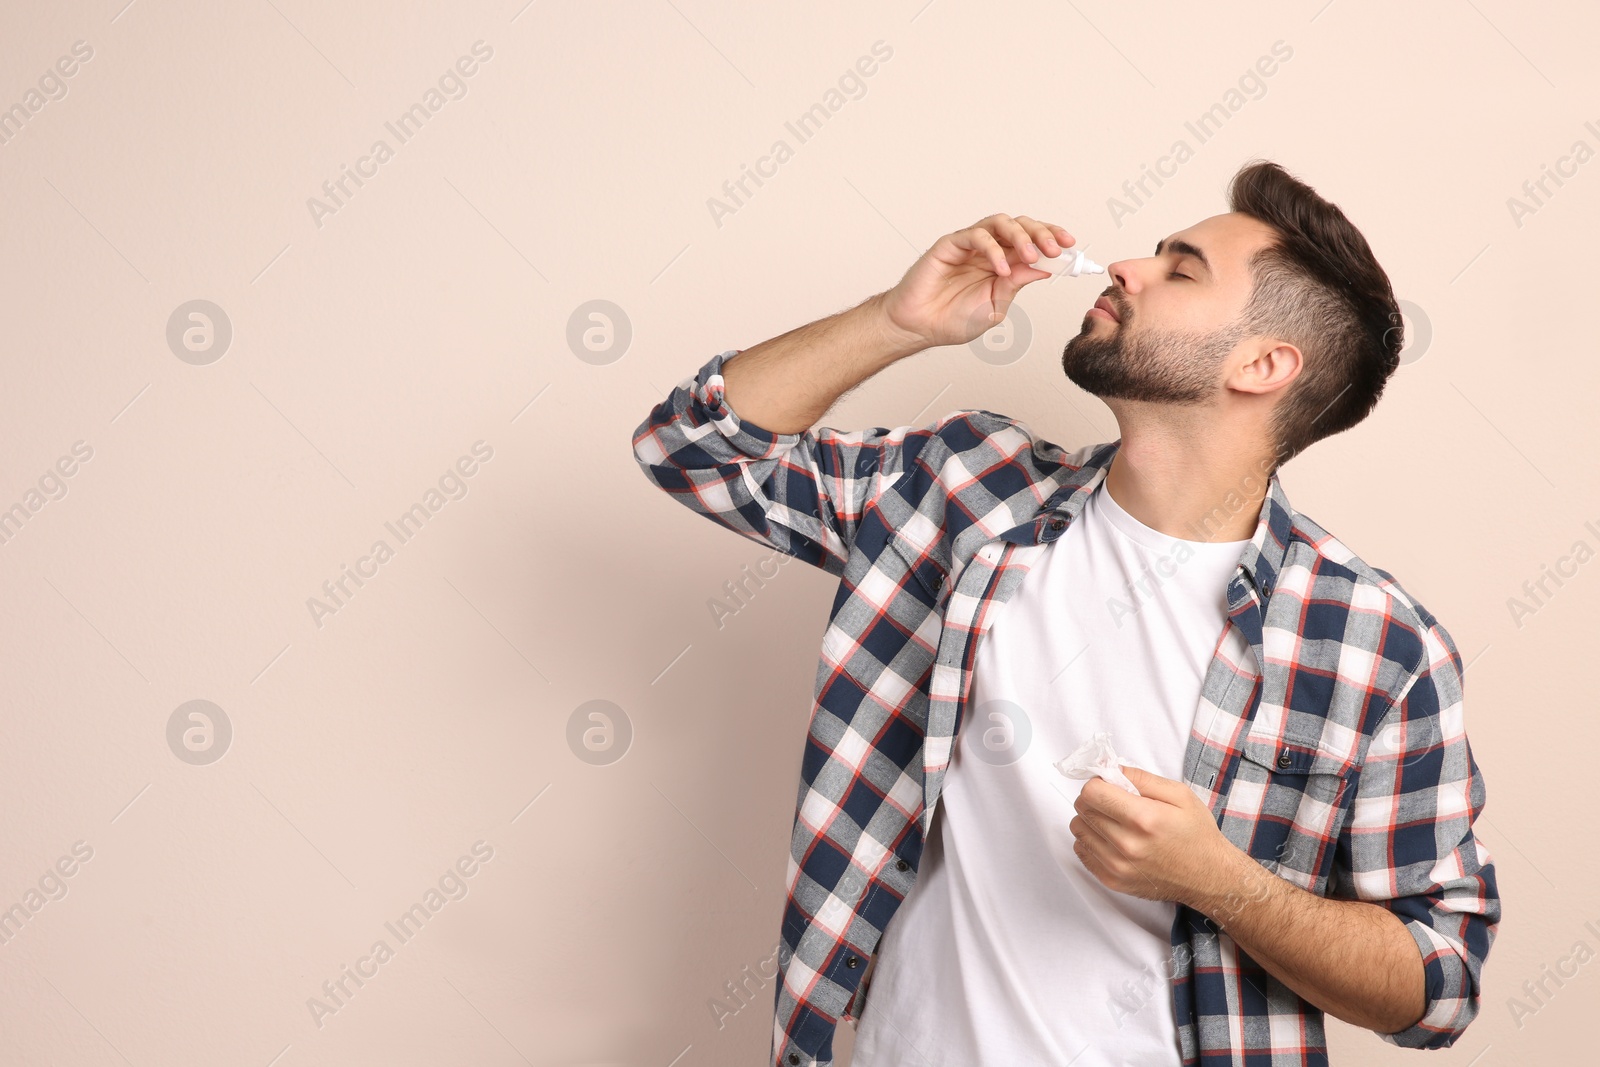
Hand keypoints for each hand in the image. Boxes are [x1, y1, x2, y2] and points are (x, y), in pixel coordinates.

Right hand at [876, 213, 1075, 348]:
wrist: (920, 327)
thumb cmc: (952, 319)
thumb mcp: (996, 307)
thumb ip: (1017, 286)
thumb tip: (1043, 270)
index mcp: (1004, 263)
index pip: (1034, 242)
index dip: (1054, 240)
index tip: (1072, 248)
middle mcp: (989, 250)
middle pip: (1022, 226)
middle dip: (1043, 234)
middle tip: (1056, 249)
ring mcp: (970, 245)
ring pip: (1002, 223)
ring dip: (1022, 235)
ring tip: (1032, 255)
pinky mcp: (951, 244)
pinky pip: (976, 235)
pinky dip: (993, 249)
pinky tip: (1000, 267)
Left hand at [1069, 765, 1235, 905]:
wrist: (1209, 877)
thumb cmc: (1197, 834)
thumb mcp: (1179, 795)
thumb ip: (1141, 778)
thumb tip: (1109, 768)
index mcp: (1143, 818)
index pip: (1092, 793)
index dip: (1098, 783)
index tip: (1110, 785)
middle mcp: (1127, 845)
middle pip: (1082, 809)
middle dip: (1095, 799)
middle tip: (1115, 803)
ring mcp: (1117, 867)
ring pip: (1078, 830)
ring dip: (1091, 820)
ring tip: (1114, 822)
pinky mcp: (1112, 881)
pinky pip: (1082, 852)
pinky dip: (1091, 841)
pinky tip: (1112, 839)